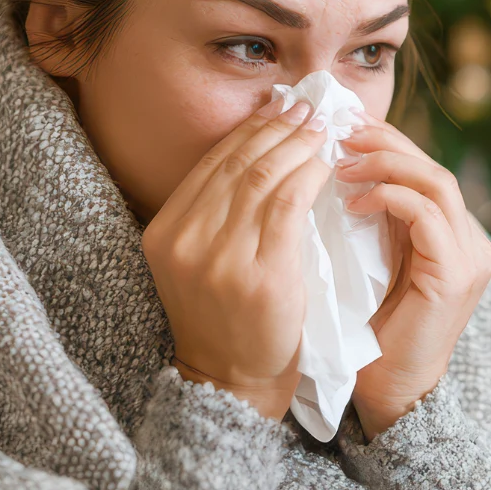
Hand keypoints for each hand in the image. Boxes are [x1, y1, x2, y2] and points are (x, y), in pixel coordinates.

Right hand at [142, 97, 331, 419]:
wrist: (233, 383)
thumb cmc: (226, 318)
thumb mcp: (201, 261)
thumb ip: (217, 212)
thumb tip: (259, 146)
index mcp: (164, 233)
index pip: (212, 164)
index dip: (249, 129)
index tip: (280, 107)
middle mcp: (186, 241)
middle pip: (238, 164)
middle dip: (277, 128)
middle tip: (309, 108)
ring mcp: (220, 258)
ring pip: (263, 177)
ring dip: (297, 145)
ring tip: (322, 129)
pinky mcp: (261, 274)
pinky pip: (289, 205)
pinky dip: (309, 175)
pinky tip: (325, 164)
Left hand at [334, 110, 490, 441]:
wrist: (387, 392)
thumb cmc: (368, 328)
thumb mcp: (365, 259)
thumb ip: (365, 218)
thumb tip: (329, 162)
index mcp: (449, 233)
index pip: (422, 167)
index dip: (384, 140)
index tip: (340, 125)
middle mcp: (469, 240)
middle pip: (432, 166)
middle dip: (383, 142)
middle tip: (338, 132)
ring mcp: (469, 257)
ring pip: (436, 182)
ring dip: (384, 165)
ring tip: (340, 163)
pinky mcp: (455, 276)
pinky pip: (428, 216)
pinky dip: (389, 198)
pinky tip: (352, 201)